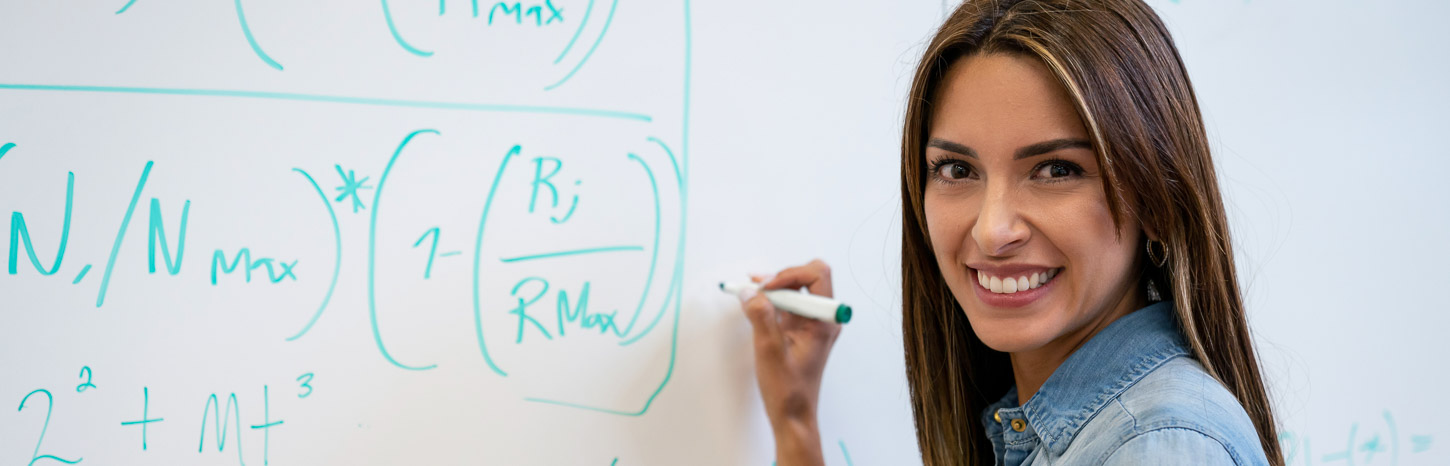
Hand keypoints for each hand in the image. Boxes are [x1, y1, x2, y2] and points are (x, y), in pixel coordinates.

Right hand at [737, 259, 841, 465]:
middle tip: (756, 287)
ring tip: (750, 293)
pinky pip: (790, 305)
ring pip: (797, 290)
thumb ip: (760, 316)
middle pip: (807, 278)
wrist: (793, 414)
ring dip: (774, 289)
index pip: (817, 275)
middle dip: (780, 278)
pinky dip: (773, 302)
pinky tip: (755, 305)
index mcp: (824, 321)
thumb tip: (749, 292)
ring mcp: (813, 324)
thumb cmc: (788, 389)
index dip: (789, 274)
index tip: (766, 288)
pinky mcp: (802, 330)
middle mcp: (823, 319)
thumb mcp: (769, 350)